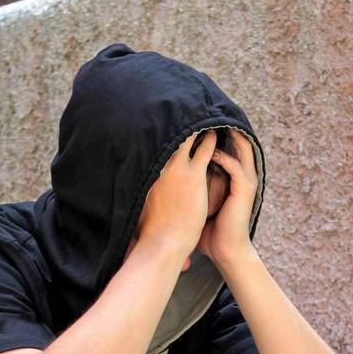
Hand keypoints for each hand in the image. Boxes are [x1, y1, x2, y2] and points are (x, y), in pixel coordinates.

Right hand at [133, 129, 215, 260]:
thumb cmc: (152, 231)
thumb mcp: (140, 206)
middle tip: (188, 111)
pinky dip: (211, 138)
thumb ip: (142, 193)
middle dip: (180, 123)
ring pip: (189, 138)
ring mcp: (177, 169)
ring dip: (197, 128)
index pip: (157, 145)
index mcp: (149, 172)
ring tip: (206, 118)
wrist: (163, 242)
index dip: (164, 132)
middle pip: (171, 136)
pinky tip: (216, 131)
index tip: (168, 122)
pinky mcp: (193, 175)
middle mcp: (160, 166)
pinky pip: (206, 149)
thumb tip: (136, 196)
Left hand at [196, 128, 257, 269]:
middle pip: (237, 142)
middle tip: (204, 114)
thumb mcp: (196, 201)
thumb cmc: (208, 229)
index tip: (197, 121)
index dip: (213, 133)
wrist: (225, 250)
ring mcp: (246, 182)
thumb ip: (188, 186)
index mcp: (232, 176)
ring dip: (226, 136)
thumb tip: (165, 176)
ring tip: (209, 125)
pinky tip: (210, 152)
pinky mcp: (244, 190)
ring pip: (241, 149)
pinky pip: (235, 167)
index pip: (227, 146)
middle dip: (221, 127)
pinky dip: (223, 157)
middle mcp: (242, 175)